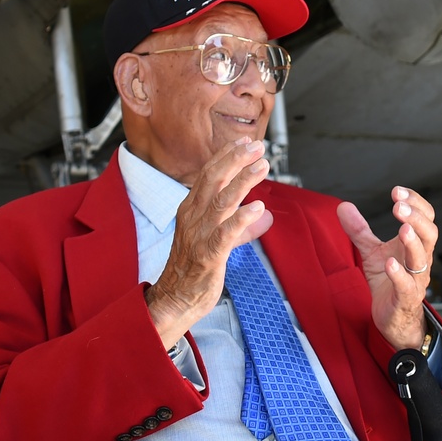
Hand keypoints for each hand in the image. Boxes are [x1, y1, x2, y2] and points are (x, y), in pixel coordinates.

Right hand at [146, 138, 273, 348]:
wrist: (175, 300)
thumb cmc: (194, 268)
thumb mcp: (218, 240)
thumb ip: (242, 227)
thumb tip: (267, 216)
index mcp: (191, 210)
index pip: (208, 175)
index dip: (226, 156)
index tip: (244, 140)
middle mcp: (193, 217)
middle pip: (213, 180)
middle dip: (235, 159)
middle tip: (256, 146)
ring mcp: (199, 235)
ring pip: (221, 201)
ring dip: (243, 181)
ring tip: (261, 167)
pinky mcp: (208, 255)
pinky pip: (225, 234)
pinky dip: (242, 219)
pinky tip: (258, 209)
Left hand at [336, 186, 436, 349]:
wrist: (393, 316)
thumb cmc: (388, 281)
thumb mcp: (371, 252)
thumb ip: (359, 230)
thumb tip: (343, 207)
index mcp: (414, 244)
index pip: (425, 218)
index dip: (415, 203)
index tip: (397, 192)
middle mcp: (419, 259)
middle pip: (429, 234)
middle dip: (417, 218)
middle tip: (400, 206)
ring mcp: (415, 279)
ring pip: (422, 258)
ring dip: (413, 242)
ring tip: (403, 228)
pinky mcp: (405, 299)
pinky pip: (407, 286)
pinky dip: (399, 274)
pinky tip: (390, 263)